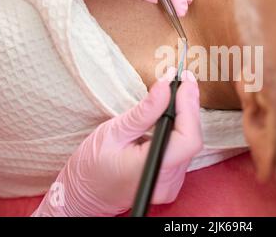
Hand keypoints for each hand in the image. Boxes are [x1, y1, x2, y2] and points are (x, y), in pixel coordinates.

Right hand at [32, 68, 201, 216]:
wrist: (84, 195)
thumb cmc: (91, 166)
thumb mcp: (114, 132)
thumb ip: (145, 110)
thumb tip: (166, 85)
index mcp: (150, 169)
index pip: (187, 139)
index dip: (189, 107)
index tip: (184, 81)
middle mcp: (166, 181)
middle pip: (191, 139)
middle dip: (189, 106)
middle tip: (183, 80)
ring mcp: (171, 184)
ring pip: (190, 143)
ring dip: (186, 116)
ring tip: (178, 91)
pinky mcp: (171, 181)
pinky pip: (183, 149)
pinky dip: (181, 128)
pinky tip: (173, 113)